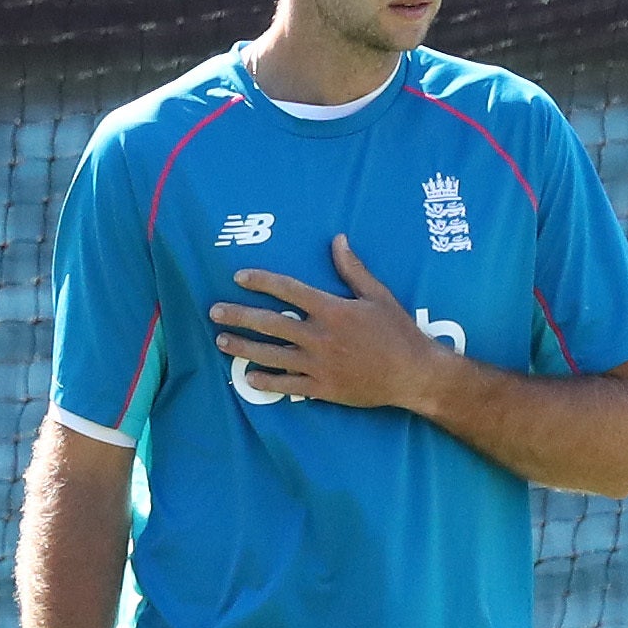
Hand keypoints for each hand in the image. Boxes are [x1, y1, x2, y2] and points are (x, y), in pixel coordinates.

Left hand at [210, 236, 452, 413]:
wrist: (414, 374)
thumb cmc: (398, 332)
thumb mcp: (378, 295)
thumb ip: (353, 269)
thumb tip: (337, 240)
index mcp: (332, 310)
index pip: (288, 290)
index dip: (262, 281)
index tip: (239, 277)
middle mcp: (320, 336)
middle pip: (270, 323)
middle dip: (239, 316)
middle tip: (214, 311)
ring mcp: (319, 364)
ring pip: (272, 355)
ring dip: (244, 347)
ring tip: (222, 341)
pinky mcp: (323, 388)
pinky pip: (288, 385)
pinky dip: (266, 381)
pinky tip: (247, 377)